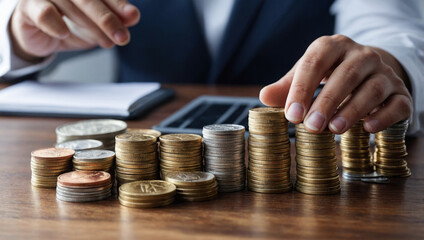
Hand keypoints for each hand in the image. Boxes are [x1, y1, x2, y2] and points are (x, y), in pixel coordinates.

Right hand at [10, 0, 139, 60]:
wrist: (41, 35)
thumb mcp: (98, 23)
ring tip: (106, 42)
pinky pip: (44, 12)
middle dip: (108, 19)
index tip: (133, 17)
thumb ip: (116, 18)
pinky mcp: (28, 6)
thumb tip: (133, 17)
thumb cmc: (71, 22)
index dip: (118, 4)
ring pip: (71, 5)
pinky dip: (56, 24)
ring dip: (91, 27)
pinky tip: (64, 33)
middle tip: (122, 36)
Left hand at [259, 34, 412, 133]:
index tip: (291, 114)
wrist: (370, 72)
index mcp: (334, 46)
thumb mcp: (308, 75)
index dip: (302, 88)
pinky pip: (396, 103)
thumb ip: (287, 87)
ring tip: (333, 130)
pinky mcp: (400, 93)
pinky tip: (368, 128)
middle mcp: (362, 55)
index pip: (315, 62)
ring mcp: (384, 73)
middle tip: (311, 126)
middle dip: (326, 101)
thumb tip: (264, 97)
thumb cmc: (331, 74)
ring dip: (352, 110)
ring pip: (371, 89)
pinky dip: (383, 116)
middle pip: (345, 75)